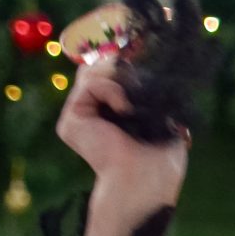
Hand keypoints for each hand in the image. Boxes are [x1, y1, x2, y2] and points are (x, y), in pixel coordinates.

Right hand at [57, 59, 186, 212]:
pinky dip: (110, 89)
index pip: (107, 76)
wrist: (146, 178)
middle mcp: (91, 115)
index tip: (138, 57)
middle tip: (139, 79)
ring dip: (117, 78)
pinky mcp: (71, 120)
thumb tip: (146, 71)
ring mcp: (78, 117)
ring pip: (90, 73)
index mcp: (110, 116)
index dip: (120, 63)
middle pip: (95, 69)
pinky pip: (88, 85)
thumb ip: (150, 97)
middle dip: (118, 66)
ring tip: (133, 101)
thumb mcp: (163, 121)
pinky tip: (125, 108)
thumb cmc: (161, 159)